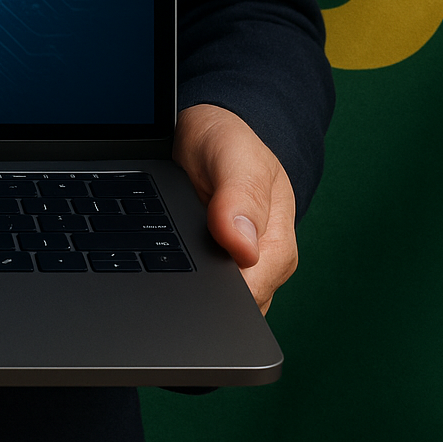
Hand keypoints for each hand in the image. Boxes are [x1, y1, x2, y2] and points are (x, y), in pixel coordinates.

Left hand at [172, 103, 297, 313]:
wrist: (210, 134)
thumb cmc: (230, 144)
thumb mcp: (236, 157)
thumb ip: (241, 198)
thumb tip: (244, 247)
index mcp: (277, 246)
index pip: (250, 296)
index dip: (218, 292)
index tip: (191, 275)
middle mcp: (258, 265)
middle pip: (229, 307)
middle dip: (200, 296)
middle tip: (173, 265)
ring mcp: (233, 268)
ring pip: (211, 302)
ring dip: (188, 289)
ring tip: (168, 258)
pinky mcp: (209, 265)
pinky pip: (195, 286)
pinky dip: (179, 278)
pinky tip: (166, 262)